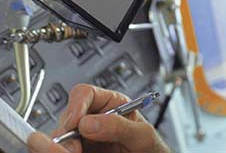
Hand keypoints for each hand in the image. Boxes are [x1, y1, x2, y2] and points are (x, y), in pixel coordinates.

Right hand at [27, 84, 170, 152]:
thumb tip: (89, 122)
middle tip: (75, 146)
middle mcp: (92, 119)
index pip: (85, 93)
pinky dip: (64, 152)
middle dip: (67, 130)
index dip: (77, 105)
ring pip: (60, 136)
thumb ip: (120, 126)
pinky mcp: (78, 151)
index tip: (77, 121)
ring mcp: (83, 137)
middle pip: (67, 116)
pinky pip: (62, 149)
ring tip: (76, 152)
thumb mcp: (142, 134)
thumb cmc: (150, 147)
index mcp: (110, 105)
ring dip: (64, 145)